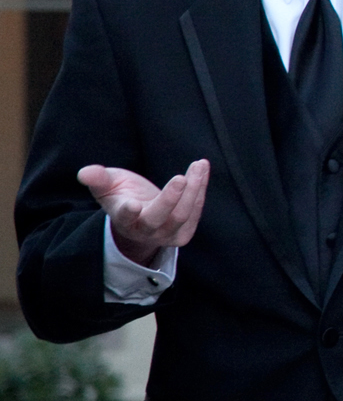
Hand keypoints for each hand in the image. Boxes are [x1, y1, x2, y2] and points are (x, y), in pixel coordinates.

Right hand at [78, 159, 209, 264]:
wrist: (142, 216)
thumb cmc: (123, 196)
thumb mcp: (108, 186)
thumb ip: (98, 179)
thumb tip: (84, 172)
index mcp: (124, 219)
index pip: (125, 218)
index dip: (128, 212)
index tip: (132, 204)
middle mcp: (145, 230)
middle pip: (159, 218)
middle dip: (170, 199)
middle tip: (180, 178)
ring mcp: (166, 234)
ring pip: (183, 215)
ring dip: (194, 189)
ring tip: (198, 165)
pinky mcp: (183, 233)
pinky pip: (196, 212)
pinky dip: (200, 190)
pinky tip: (201, 170)